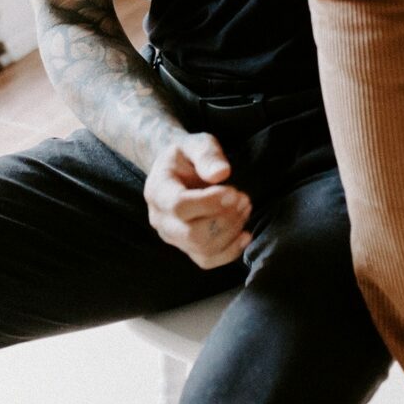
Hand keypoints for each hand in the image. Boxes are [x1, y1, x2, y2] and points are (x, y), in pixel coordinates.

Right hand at [144, 134, 252, 269]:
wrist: (176, 170)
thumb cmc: (187, 155)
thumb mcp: (195, 143)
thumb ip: (207, 155)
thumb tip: (222, 173)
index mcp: (157, 191)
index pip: (179, 206)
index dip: (210, 203)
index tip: (233, 190)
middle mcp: (160, 219)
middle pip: (192, 234)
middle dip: (225, 219)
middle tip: (243, 198)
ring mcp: (172, 237)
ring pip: (203, 250)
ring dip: (231, 232)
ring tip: (245, 208)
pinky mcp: (187, 248)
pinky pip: (208, 260)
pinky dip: (231, 252)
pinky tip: (245, 234)